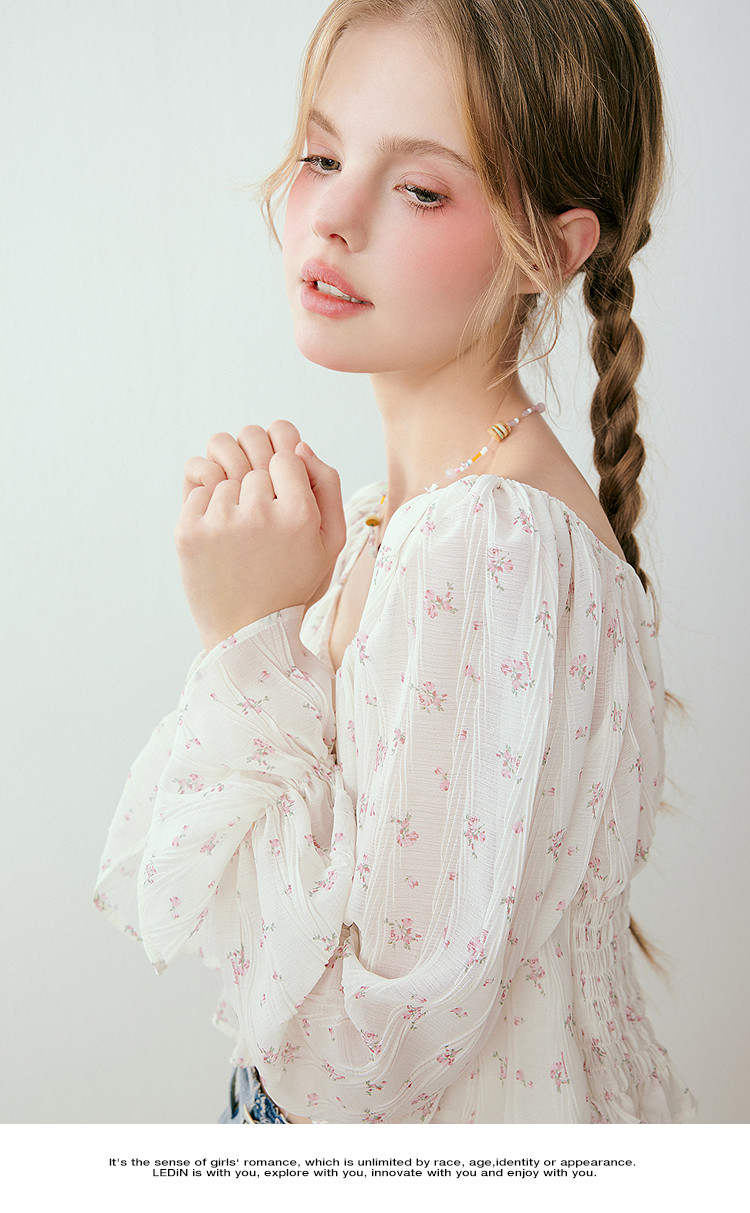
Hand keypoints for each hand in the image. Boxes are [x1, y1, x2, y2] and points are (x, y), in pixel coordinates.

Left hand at [176, 422, 345, 650]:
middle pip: (254, 462)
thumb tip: (298, 444)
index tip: (281, 498)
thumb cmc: (292, 581)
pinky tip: (220, 535)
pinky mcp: (189, 530)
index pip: (286, 455)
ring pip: (225, 475)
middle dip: (257, 483)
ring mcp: (221, 522)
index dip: (284, 474)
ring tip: (240, 535)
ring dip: (231, 496)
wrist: (248, 631)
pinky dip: (206, 503)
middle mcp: (261, 514)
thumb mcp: (330, 541)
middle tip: (259, 518)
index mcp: (300, 515)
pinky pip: (198, 487)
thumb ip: (327, 485)